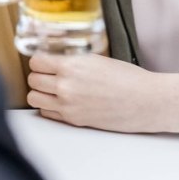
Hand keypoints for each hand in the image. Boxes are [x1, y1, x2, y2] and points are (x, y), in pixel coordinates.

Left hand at [26, 53, 175, 132]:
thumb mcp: (97, 59)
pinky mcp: (74, 120)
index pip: (36, 61)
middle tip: (48, 75)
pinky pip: (47, 113)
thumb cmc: (127, 78)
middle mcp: (66, 86)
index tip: (44, 61)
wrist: (145, 101)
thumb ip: (73, 60)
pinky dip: (49, 107)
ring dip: (40, 92)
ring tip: (52, 89)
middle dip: (39, 76)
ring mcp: (68, 105)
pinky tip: (61, 102)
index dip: (39, 60)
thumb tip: (55, 60)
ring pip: (34, 98)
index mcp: (71, 66)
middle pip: (32, 80)